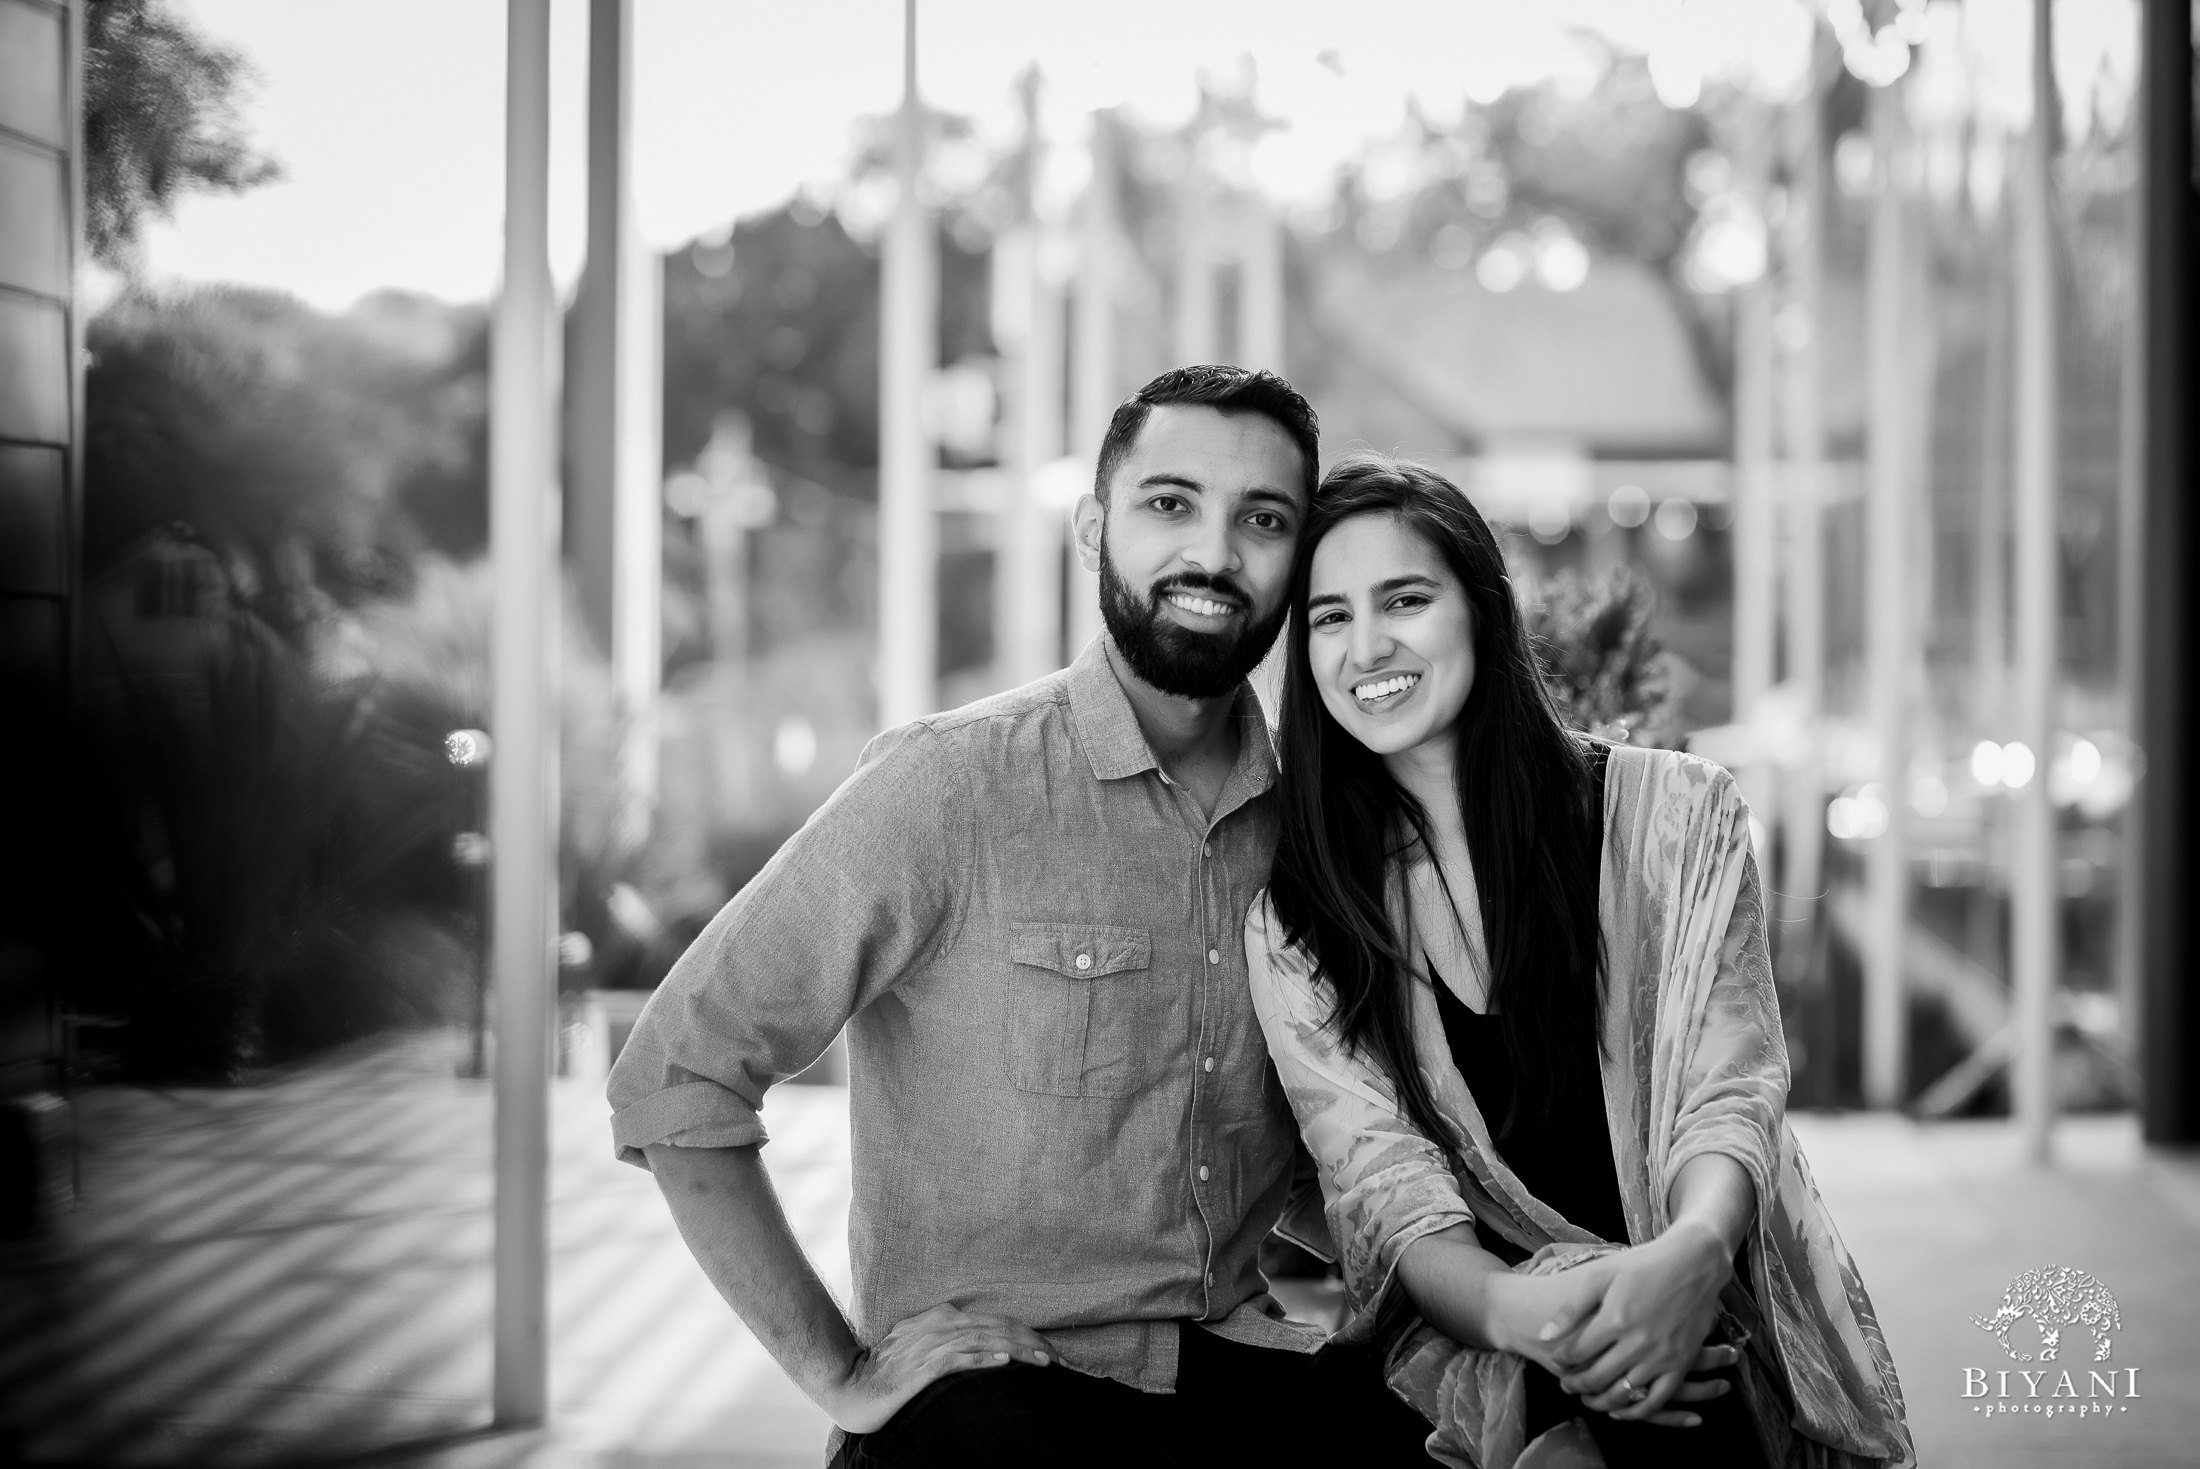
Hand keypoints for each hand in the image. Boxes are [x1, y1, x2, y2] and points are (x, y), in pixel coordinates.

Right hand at [822, 1302, 1054, 1433]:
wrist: (849, 1387)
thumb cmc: (888, 1372)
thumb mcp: (923, 1349)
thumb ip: (953, 1343)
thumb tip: (993, 1352)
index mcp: (942, 1317)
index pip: (996, 1322)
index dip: (1027, 1334)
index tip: (1052, 1352)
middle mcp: (938, 1325)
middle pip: (996, 1328)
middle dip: (1033, 1343)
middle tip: (1061, 1360)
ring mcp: (929, 1345)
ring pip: (984, 1341)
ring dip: (1017, 1351)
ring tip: (1044, 1362)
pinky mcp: (920, 1368)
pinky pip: (957, 1360)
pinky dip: (983, 1360)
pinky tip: (1005, 1365)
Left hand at [1505, 1263, 1736, 1428]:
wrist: (1693, 1263)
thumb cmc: (1643, 1266)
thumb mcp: (1602, 1276)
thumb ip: (1572, 1308)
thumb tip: (1544, 1335)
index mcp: (1614, 1319)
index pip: (1577, 1353)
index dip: (1562, 1362)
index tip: (1557, 1362)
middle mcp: (1637, 1343)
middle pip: (1597, 1378)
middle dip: (1576, 1385)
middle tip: (1566, 1385)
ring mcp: (1662, 1356)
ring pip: (1624, 1394)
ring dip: (1601, 1402)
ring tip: (1588, 1399)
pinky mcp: (1682, 1364)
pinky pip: (1658, 1400)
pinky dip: (1637, 1412)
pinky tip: (1622, 1410)